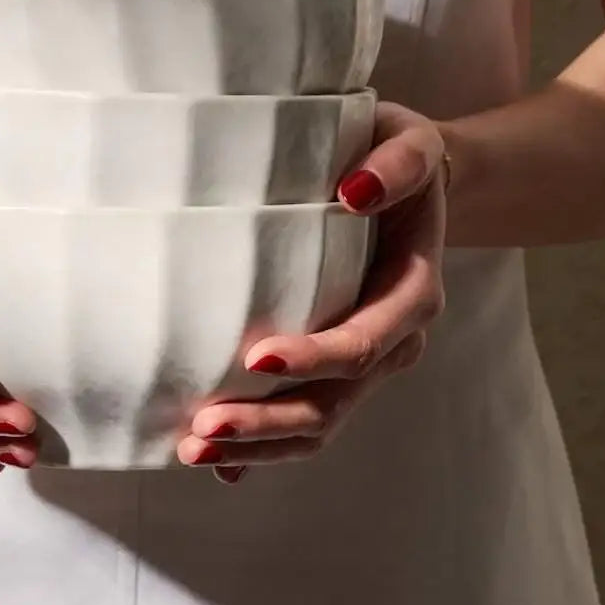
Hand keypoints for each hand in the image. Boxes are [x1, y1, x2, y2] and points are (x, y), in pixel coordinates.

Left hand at [177, 102, 446, 484]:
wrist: (400, 176)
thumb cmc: (394, 155)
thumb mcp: (409, 139)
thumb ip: (398, 162)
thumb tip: (356, 191)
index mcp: (410, 292)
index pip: (365, 342)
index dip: (315, 357)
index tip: (256, 359)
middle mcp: (391, 339)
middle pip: (334, 401)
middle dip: (269, 423)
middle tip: (204, 430)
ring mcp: (361, 361)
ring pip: (316, 422)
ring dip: (258, 444)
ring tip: (193, 451)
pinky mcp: (331, 365)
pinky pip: (302, 415)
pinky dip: (263, 445)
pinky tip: (219, 466)